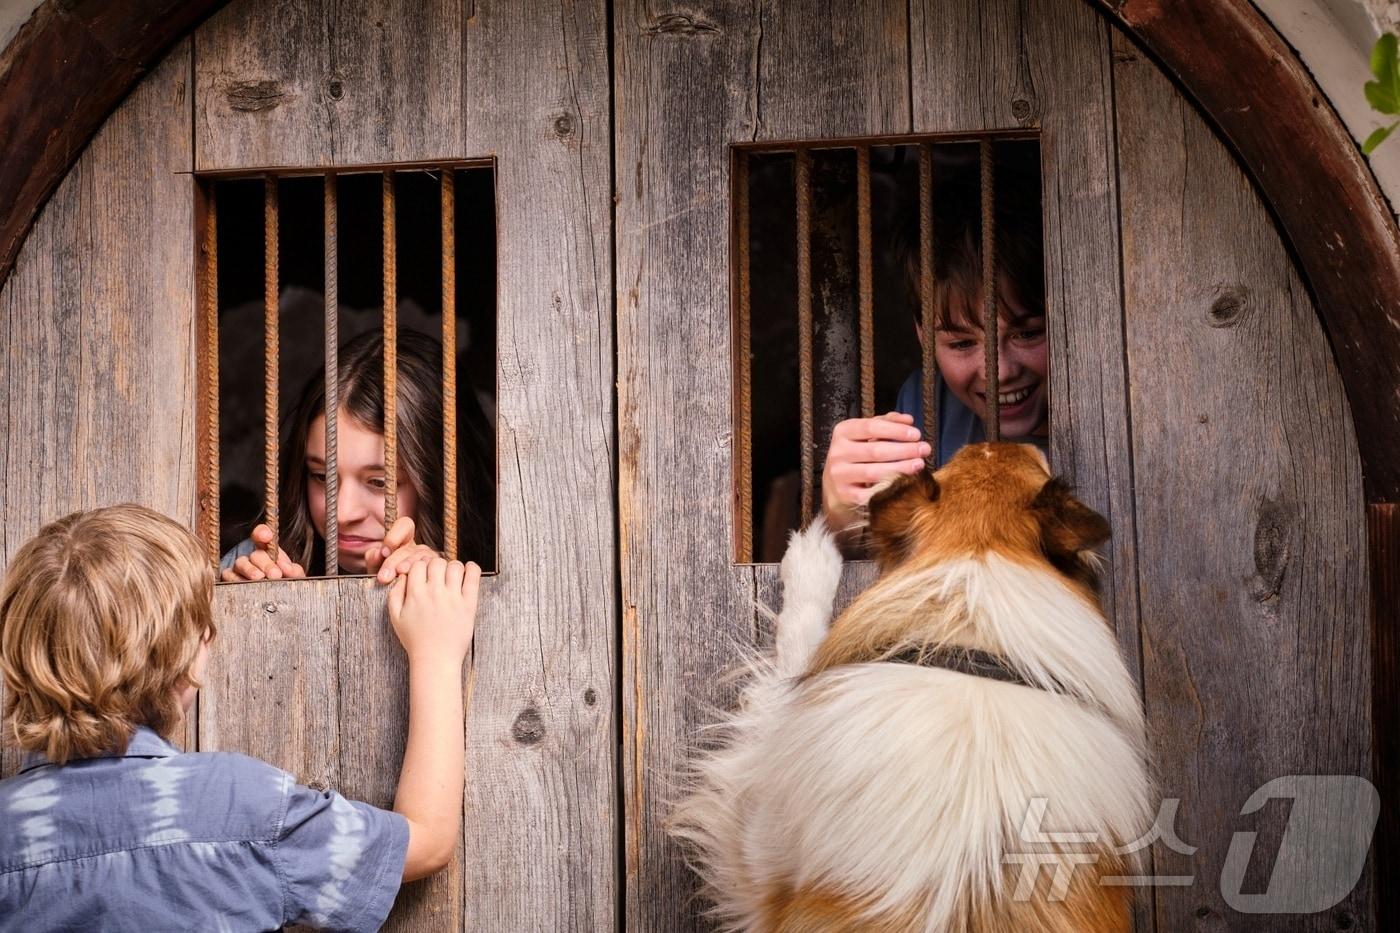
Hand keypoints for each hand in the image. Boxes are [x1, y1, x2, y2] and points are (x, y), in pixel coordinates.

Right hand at [220, 523, 307, 581]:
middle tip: (276, 574)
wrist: (275, 605)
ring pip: (241, 563)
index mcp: (269, 552)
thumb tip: (288, 569)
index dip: (262, 532)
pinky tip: (246, 586)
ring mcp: (240, 568)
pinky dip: (236, 579)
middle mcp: (253, 558)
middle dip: (267, 564)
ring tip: (260, 578)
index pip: (262, 536)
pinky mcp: (230, 579)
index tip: (267, 537)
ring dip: (250, 570)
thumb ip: (294, 571)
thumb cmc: (285, 586)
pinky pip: (228, 575)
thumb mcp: (294, 578)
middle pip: (256, 554)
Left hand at [366, 516, 438, 583]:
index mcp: (404, 541)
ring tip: (399, 575)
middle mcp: (419, 549)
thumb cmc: (387, 581)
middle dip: (394, 561)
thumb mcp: (376, 569)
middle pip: (409, 548)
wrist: (399, 601)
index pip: (405, 526)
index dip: (394, 536)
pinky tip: (413, 582)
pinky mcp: (438, 572)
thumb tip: (377, 553)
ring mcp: (430, 560)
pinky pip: (432, 570)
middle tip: (384, 576)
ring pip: (422, 558)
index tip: (384, 552)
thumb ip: (373, 559)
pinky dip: (422, 575)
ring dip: (409, 566)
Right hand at [387, 557, 480, 666]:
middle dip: (436, 565)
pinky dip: (472, 568)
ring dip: (453, 567)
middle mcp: (434, 593)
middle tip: (438, 576)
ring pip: (455, 566)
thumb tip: (403, 576)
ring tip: (452, 577)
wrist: (435, 659)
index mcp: (415, 594)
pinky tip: (468, 571)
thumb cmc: (415, 640)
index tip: (424, 574)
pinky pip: (473, 576)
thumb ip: (395, 594)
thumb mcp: (396, 618)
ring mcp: (453, 597)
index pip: (418, 564)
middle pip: (436, 562)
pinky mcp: (468, 604)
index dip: (421, 566)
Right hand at [821, 412, 930, 531]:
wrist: (837, 485)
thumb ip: (887, 423)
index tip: (916, 434)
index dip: (896, 430)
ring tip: (920, 464)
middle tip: (925, 450)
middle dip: (904, 450)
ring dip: (900, 468)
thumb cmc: (858, 454)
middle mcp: (837, 452)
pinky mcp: (845, 495)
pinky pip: (870, 493)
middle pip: (875, 450)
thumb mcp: (866, 434)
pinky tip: (906, 484)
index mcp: (843, 432)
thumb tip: (908, 420)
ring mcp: (839, 475)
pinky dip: (889, 488)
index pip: (871, 427)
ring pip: (874, 472)